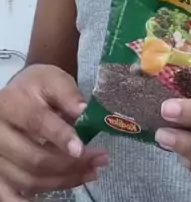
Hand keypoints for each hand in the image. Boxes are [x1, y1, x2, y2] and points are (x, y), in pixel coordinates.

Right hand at [0, 64, 108, 200]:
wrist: (19, 96)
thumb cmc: (37, 87)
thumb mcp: (53, 80)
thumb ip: (68, 94)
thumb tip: (83, 110)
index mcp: (10, 104)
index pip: (35, 122)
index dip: (59, 137)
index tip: (81, 149)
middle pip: (33, 158)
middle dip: (70, 164)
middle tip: (99, 160)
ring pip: (28, 180)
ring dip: (63, 181)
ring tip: (91, 172)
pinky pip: (11, 196)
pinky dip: (31, 201)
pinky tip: (58, 194)